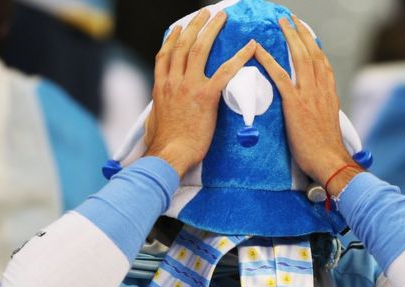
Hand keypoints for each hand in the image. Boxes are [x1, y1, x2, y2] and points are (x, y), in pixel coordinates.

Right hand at [145, 9, 256, 177]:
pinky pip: (225, 71)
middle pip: (183, 45)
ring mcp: (188, 86)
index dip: (173, 39)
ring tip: (221, 17)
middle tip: (205, 13)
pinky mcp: (206, 96)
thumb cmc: (164, 145)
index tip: (179, 29)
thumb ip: (157, 111)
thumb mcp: (153, 122)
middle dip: (195, 25)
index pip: (165, 55)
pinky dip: (239, 57)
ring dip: (211, 29)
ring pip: (200, 49)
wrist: (170, 154)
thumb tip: (157, 113)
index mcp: (161, 87)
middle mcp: (173, 81)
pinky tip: (250, 47)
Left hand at [255, 15, 361, 194]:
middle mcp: (321, 89)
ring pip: (300, 58)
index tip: (307, 34)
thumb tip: (313, 107)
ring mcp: (309, 95)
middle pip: (312, 53)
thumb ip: (321, 110)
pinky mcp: (295, 104)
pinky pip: (280, 77)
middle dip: (302, 33)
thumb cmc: (326, 149)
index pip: (323, 63)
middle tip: (292, 20)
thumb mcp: (328, 124)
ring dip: (290, 37)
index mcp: (329, 94)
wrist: (329, 161)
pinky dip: (268, 60)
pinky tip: (258, 50)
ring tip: (281, 23)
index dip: (314, 46)